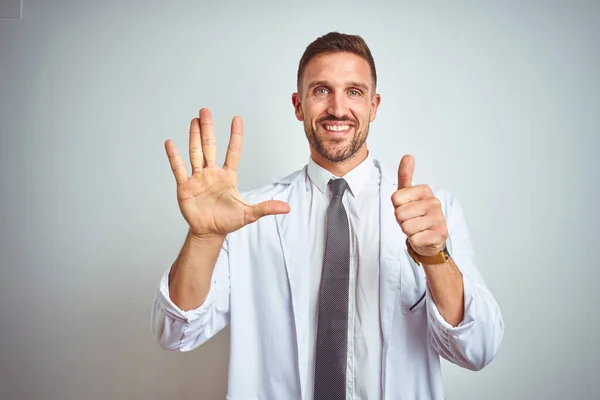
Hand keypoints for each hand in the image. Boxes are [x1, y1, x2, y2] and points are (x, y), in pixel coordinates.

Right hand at [165, 108, 289, 238]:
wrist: (209, 233)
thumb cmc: (228, 221)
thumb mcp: (249, 214)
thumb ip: (266, 208)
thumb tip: (286, 208)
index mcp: (228, 176)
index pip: (233, 151)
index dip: (235, 135)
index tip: (236, 119)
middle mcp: (212, 173)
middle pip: (210, 146)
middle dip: (208, 128)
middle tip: (205, 111)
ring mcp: (198, 178)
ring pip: (195, 153)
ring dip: (194, 136)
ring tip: (194, 120)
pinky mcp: (185, 186)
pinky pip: (179, 169)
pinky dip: (174, 157)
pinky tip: (170, 144)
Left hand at [391, 154, 447, 256]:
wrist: (431, 238)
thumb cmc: (416, 215)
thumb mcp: (408, 194)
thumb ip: (405, 176)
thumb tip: (408, 156)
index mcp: (425, 190)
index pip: (395, 199)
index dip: (397, 207)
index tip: (406, 208)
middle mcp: (434, 202)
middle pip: (399, 213)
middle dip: (401, 220)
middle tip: (412, 220)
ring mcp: (439, 219)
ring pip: (406, 227)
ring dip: (408, 231)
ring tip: (417, 228)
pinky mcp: (439, 235)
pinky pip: (414, 239)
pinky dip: (415, 241)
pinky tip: (423, 237)